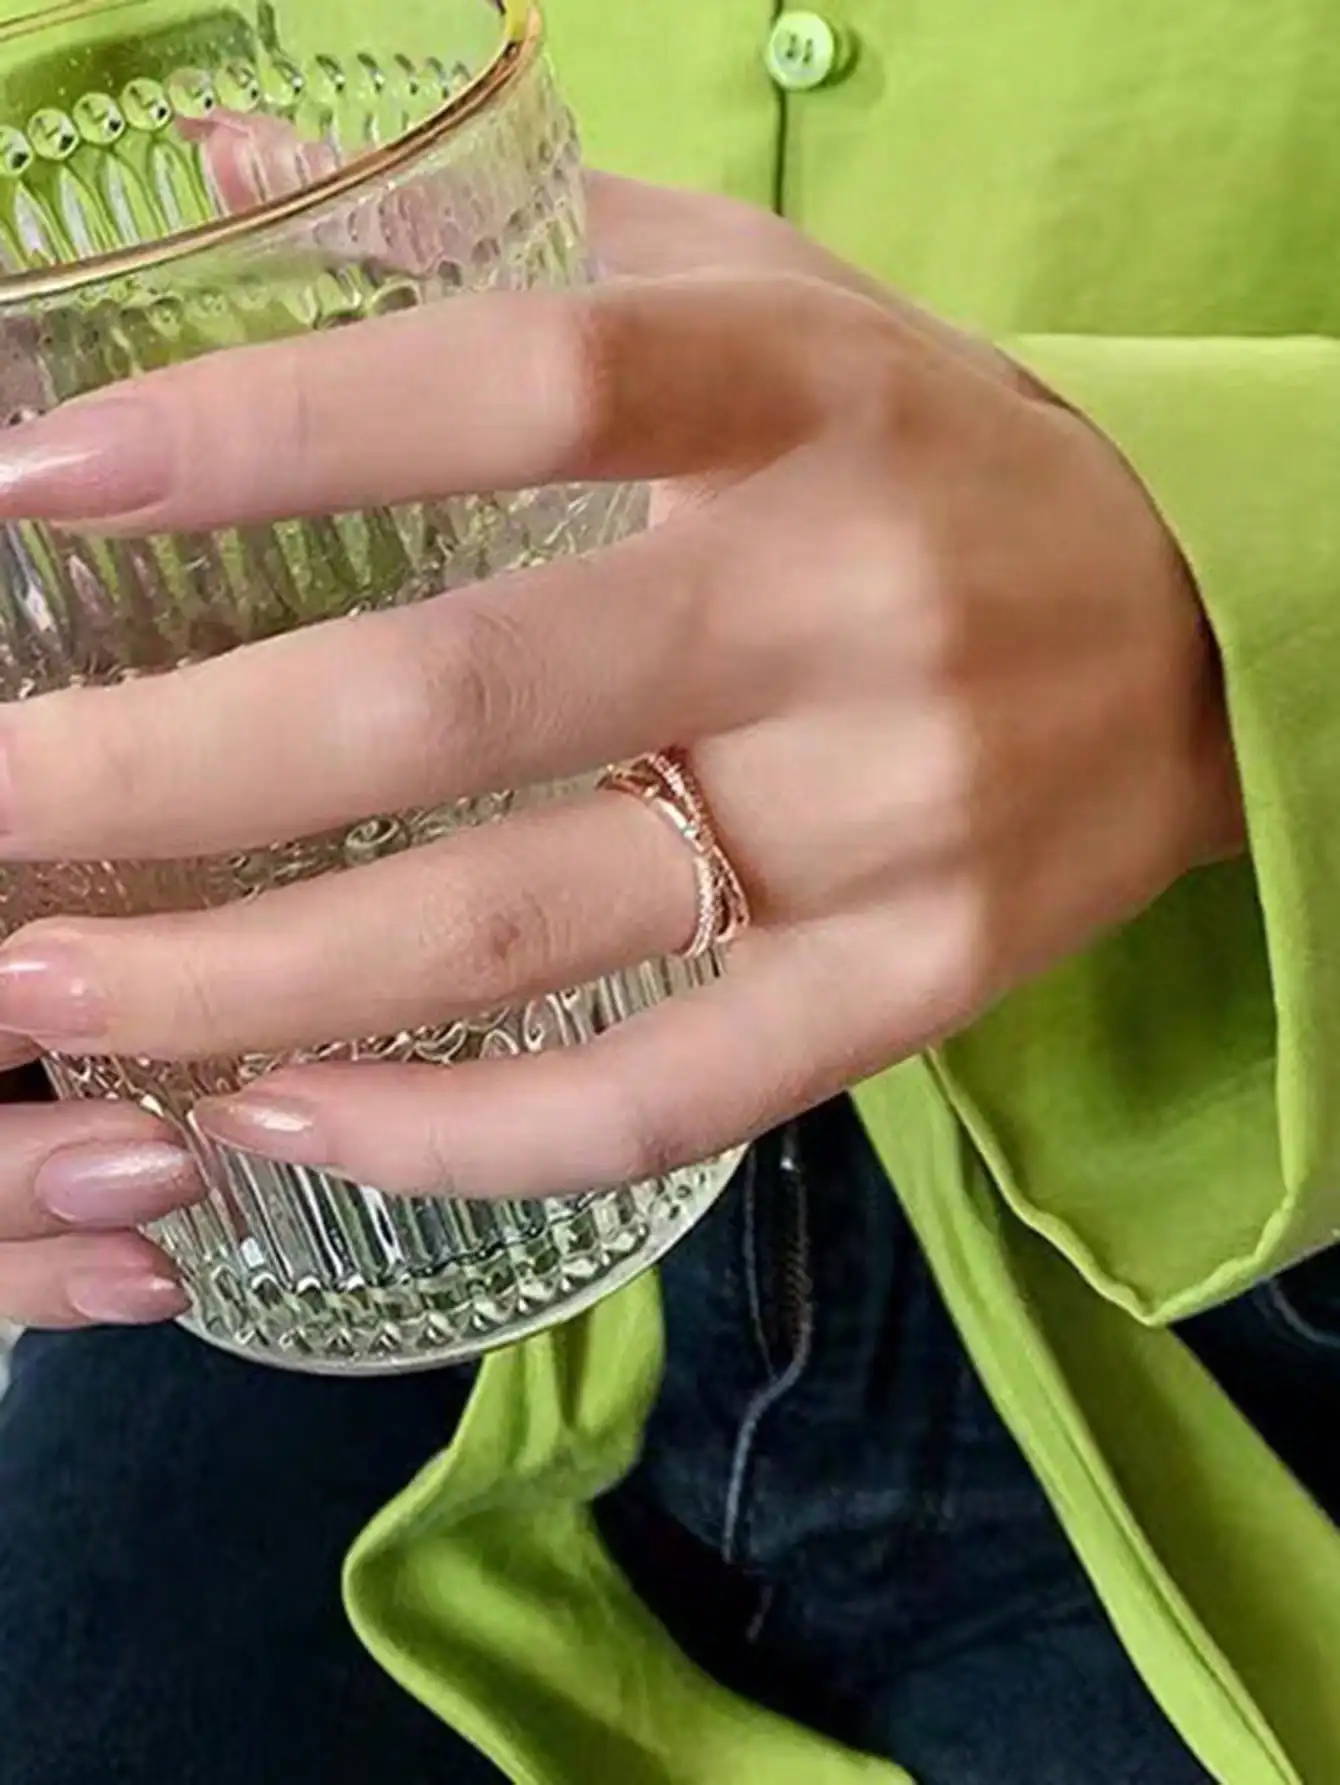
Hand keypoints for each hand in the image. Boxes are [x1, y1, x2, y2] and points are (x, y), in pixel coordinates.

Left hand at [0, 177, 1242, 1299]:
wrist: (1199, 637)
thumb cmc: (930, 460)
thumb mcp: (764, 299)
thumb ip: (505, 244)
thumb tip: (223, 163)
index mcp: (795, 398)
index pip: (515, 384)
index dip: (266, 426)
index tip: (34, 475)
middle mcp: (840, 610)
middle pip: (462, 696)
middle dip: (166, 770)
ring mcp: (886, 824)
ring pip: (530, 925)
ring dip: (254, 980)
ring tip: (50, 996)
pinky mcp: (913, 986)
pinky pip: (663, 1092)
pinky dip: (454, 1131)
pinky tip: (275, 1120)